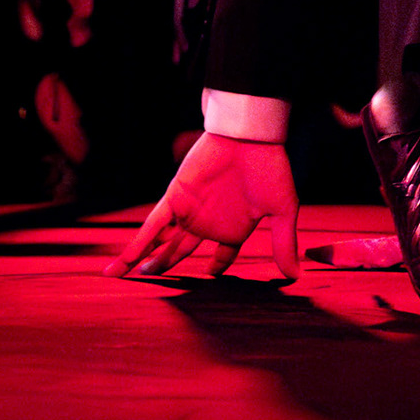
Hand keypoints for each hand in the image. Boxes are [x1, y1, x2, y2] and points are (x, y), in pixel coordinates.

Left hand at [106, 131, 299, 281]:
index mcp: (234, 228)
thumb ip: (285, 243)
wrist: (249, 137)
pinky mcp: (174, 199)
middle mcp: (208, 222)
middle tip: (152, 283)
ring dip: (146, 260)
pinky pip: (151, 228)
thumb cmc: (270, 169)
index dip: (216, 267)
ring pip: (163, 243)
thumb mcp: (282, 210)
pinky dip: (138, 246)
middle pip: (182, 251)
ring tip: (125, 276)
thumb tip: (294, 276)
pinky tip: (124, 263)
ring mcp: (189, 211)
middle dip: (167, 266)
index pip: (222, 255)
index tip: (211, 277)